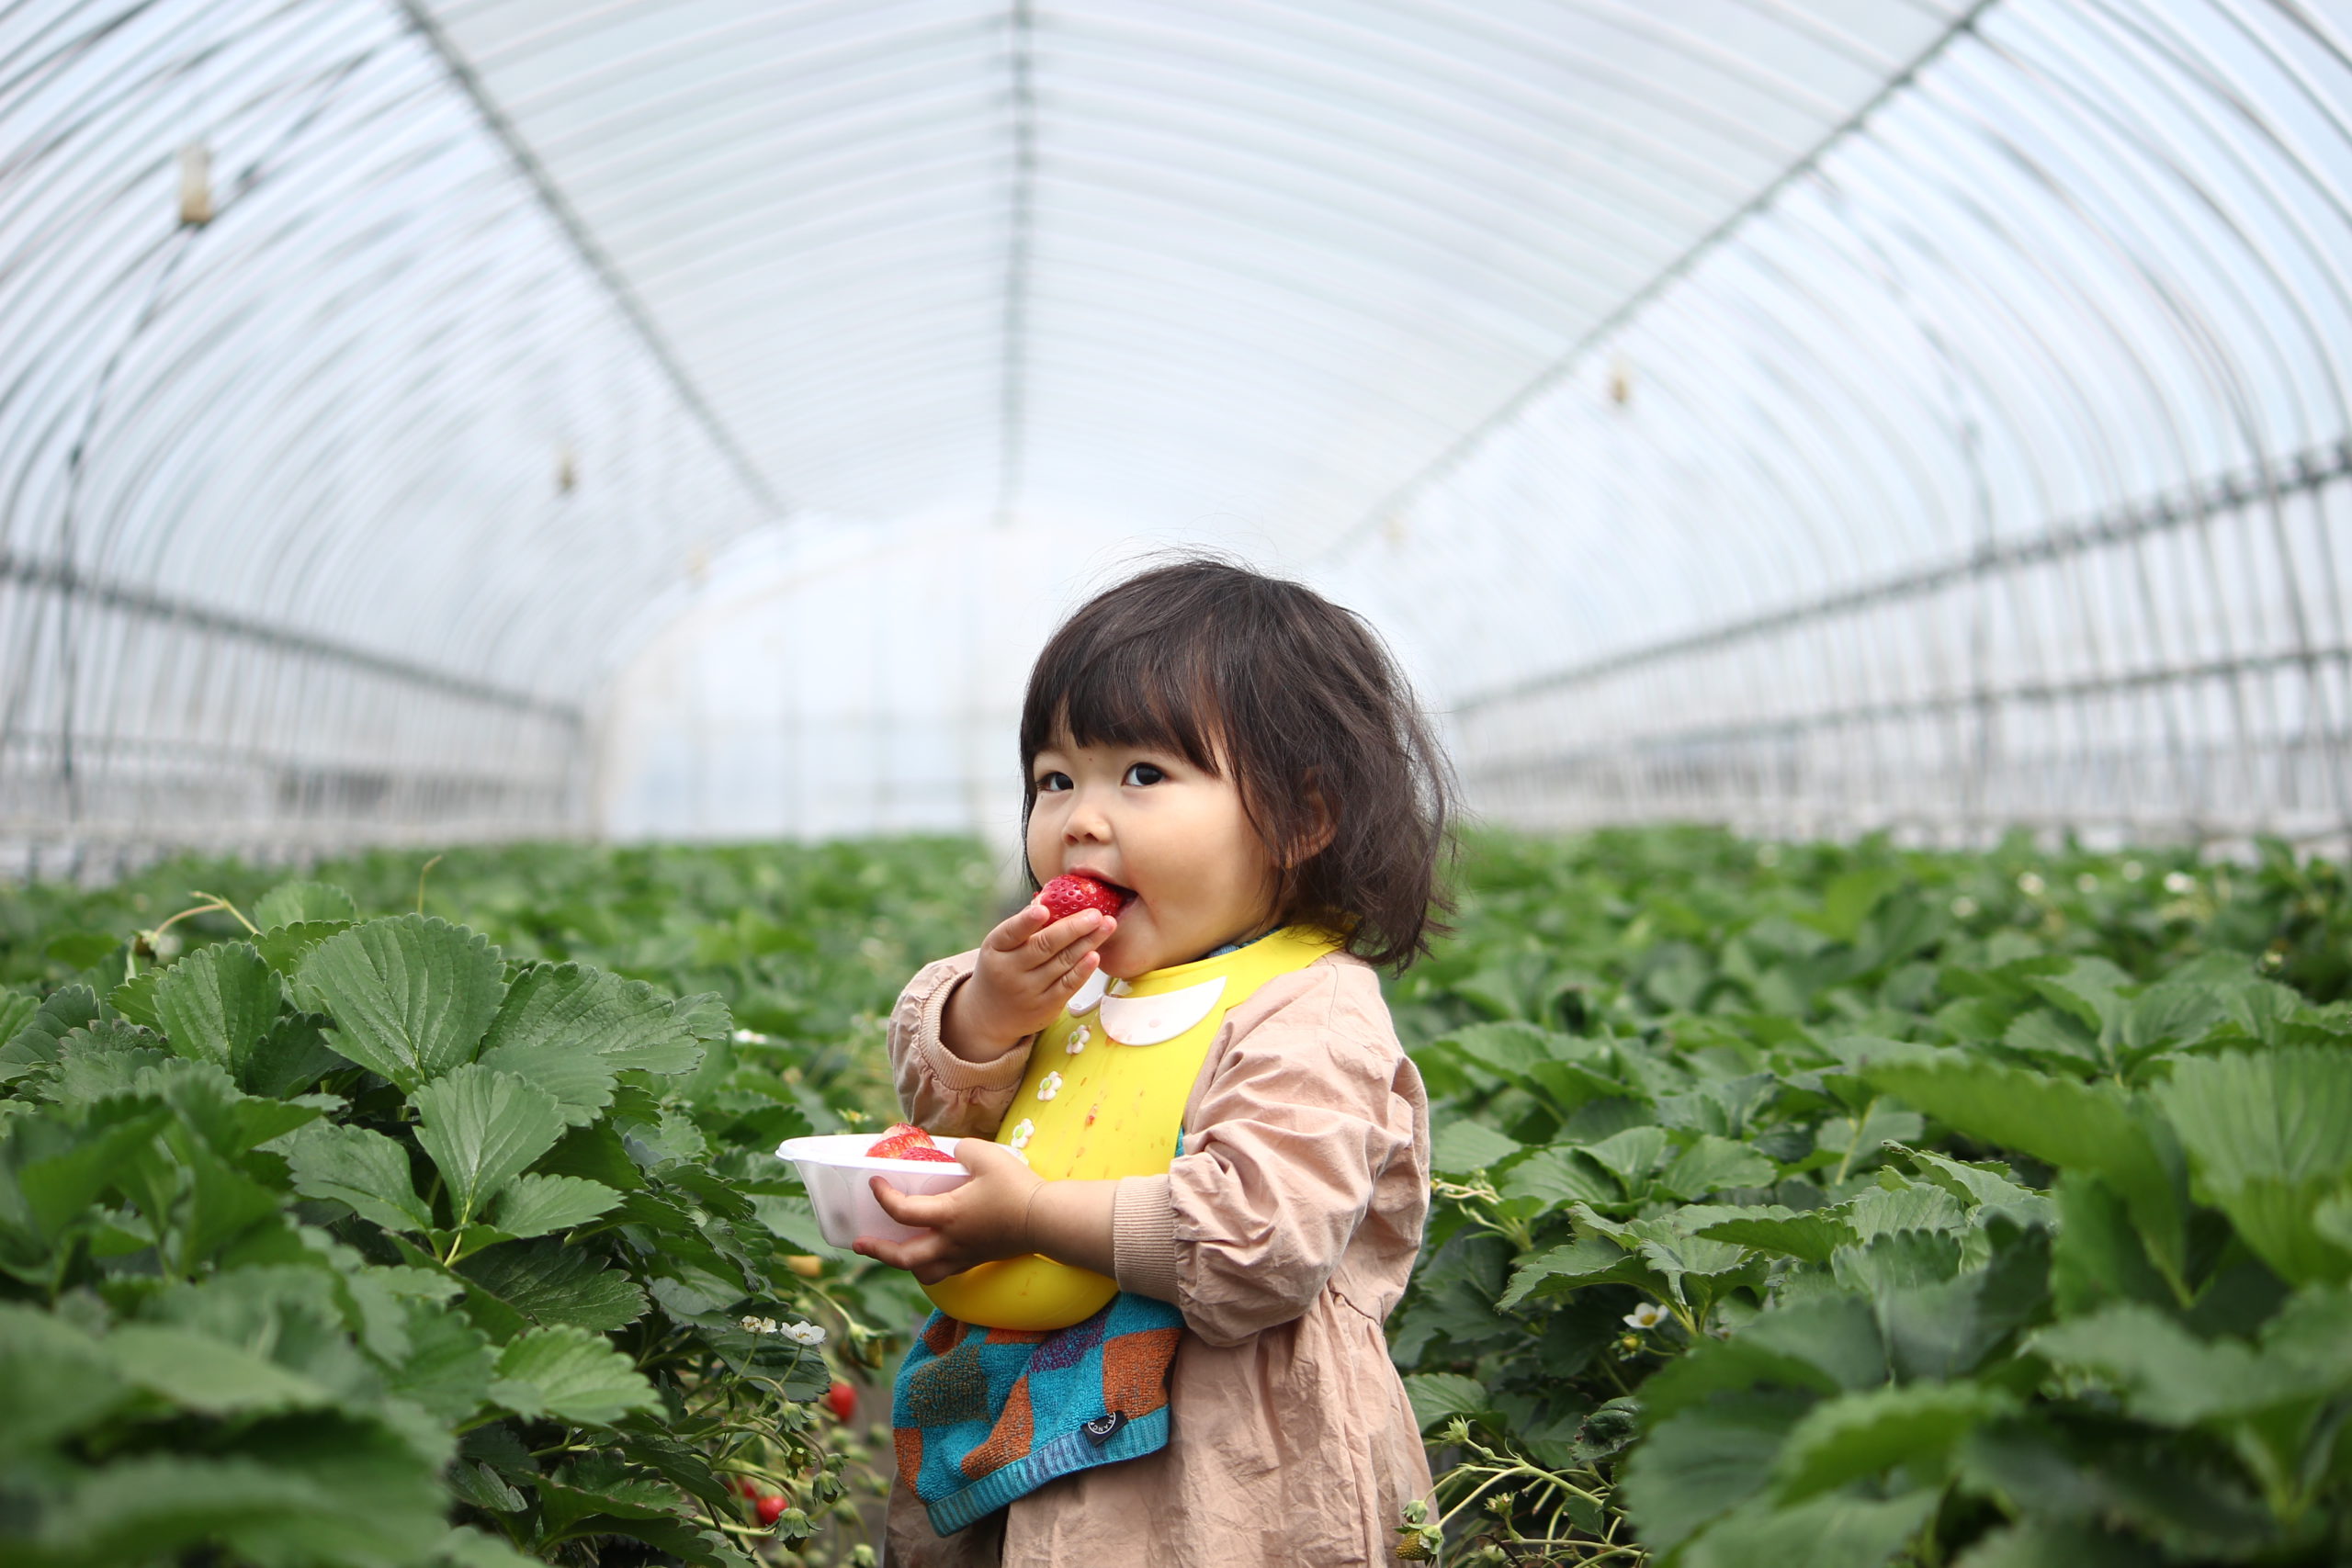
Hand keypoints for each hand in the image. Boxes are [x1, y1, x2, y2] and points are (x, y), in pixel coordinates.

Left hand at [854, 1139, 1045, 1284]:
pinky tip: (933, 1252)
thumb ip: (963, 1149)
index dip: (882, 1196)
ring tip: (896, 1252)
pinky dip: (931, 1265)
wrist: (1046, 1221)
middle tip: (860, 1243)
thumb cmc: (1016, 1188)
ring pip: (925, 1272)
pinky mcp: (978, 1259)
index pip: (902, 1211)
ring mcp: (964, 1255)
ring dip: (905, 1264)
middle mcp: (950, 1241)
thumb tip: (954, 1154)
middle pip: (904, 1258)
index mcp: (947, 1215)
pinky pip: (946, 1271)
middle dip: (878, 1251)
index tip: (874, 1183)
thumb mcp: (987, 1155)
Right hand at [942, 900, 1115, 1058]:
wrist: (991, 1015)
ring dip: (1087, 942)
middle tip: (1095, 914)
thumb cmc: (1002, 968)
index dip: (1026, 921)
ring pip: (1062, 962)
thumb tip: (1053, 898)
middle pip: (1045, 945)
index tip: (1043, 909)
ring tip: (1106, 926)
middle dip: (1074, 928)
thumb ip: (1025, 926)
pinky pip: (1068, 985)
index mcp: (996, 948)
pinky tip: (1095, 955)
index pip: (1011, 932)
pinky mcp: (1046, 1006)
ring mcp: (1028, 990)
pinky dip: (1083, 970)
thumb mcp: (1001, 947)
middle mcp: (1010, 970)